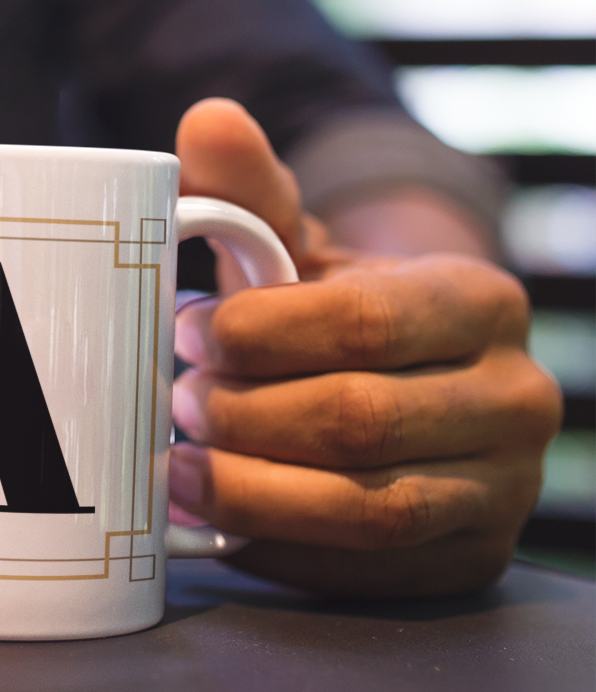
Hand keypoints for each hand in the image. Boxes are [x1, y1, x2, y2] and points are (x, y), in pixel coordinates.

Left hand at [168, 99, 561, 597]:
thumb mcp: (296, 245)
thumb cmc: (330, 308)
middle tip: (175, 401)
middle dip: (246, 416)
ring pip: (370, 508)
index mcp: (478, 302)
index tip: (189, 332)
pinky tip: (220, 528)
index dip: (260, 336)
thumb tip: (208, 119)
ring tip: (179, 468)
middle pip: (360, 421)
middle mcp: (516, 398)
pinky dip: (282, 552)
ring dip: (255, 493)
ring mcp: (504, 488)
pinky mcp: (469, 560)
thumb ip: (249, 191)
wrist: (401, 380)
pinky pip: (369, 572)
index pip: (363, 323)